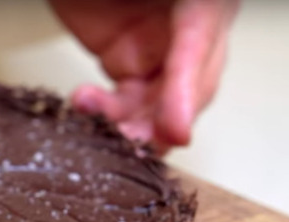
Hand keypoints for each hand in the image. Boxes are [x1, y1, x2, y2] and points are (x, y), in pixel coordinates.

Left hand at [50, 0, 239, 153]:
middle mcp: (188, 31)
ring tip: (98, 122)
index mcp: (204, 2)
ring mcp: (158, 51)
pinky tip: (85, 106)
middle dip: (162, 122)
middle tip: (133, 142)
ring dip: (131, 125)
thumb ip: (175, 11)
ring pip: (157, 104)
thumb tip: (168, 64)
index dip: (186, 91)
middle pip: (188, 87)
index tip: (175, 129)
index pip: (198, 46)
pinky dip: (106, 113)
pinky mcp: (127, 63)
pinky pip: (126, 101)